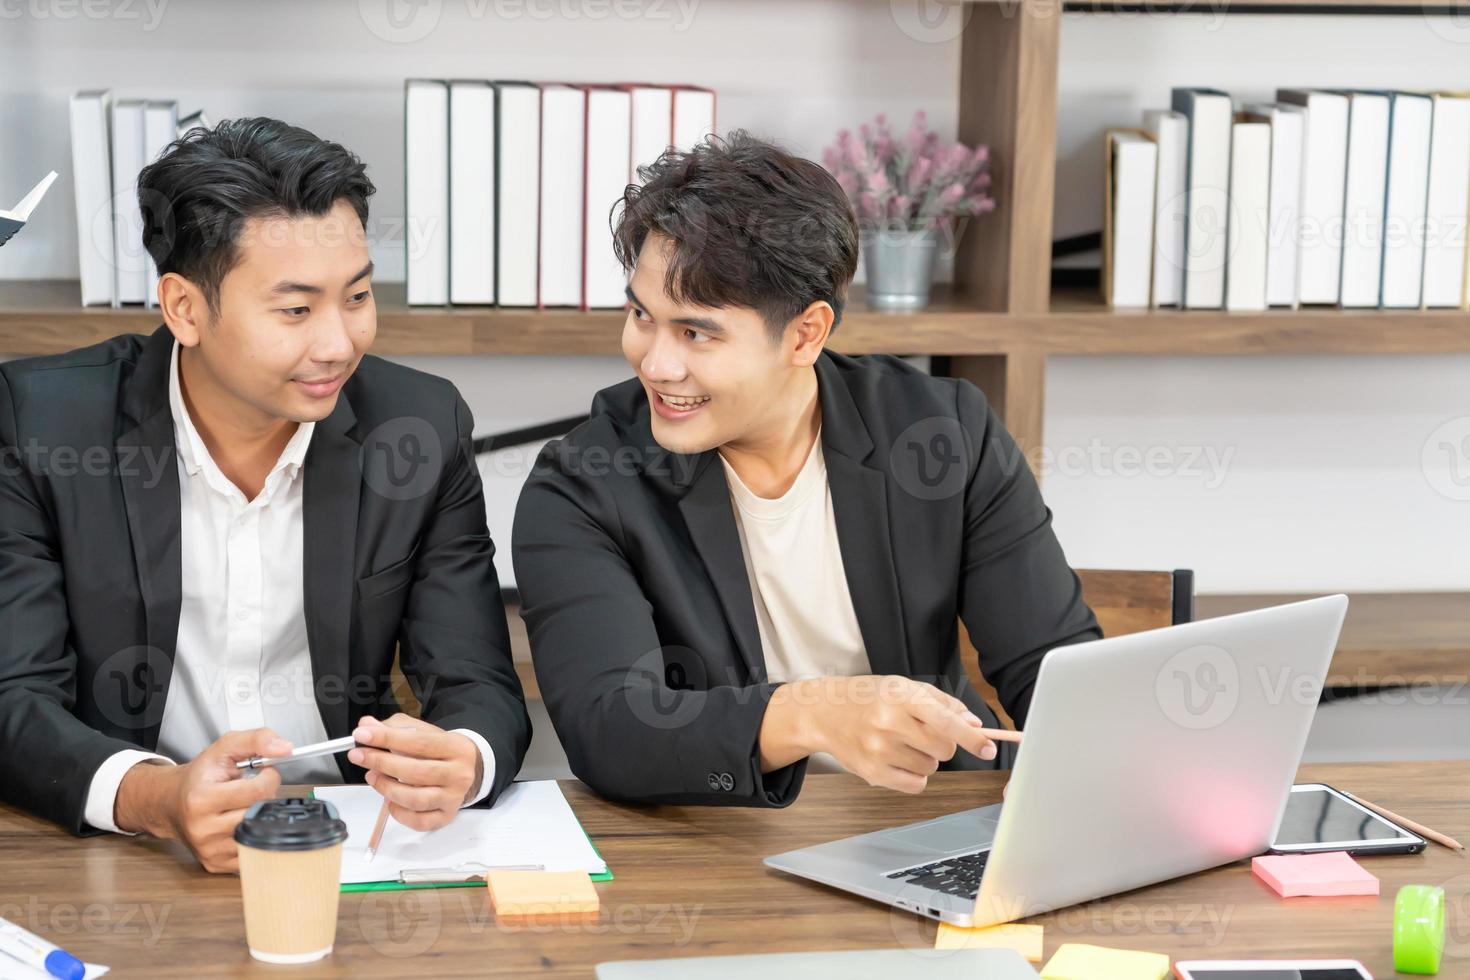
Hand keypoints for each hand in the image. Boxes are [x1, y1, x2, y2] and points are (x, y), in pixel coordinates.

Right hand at [115, 728, 290, 872]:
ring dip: (260, 817)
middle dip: (265, 798)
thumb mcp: (224, 748)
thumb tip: (285, 748)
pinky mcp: (216, 864)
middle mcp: (203, 829)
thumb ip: (257, 740)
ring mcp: (209, 850)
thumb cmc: (200, 776)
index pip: (257, 792)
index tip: (265, 772)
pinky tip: (243, 822)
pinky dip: (255, 836)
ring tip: (248, 805)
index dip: (269, 777)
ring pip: (258, 834)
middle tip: (255, 790)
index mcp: (202, 799)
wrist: (171, 803)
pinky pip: (252, 852)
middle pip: (258, 814)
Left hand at [348, 713, 480, 831]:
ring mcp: (454, 798)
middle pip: (417, 772)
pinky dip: (399, 812)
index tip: (363, 734)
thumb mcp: (423, 731)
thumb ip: (395, 727)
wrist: (469, 769)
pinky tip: (389, 800)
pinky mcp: (446, 816)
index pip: (419, 742)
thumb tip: (366, 726)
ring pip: (416, 799)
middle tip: (358, 755)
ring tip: (371, 776)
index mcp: (456, 747)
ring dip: (386, 788)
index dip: (388, 738)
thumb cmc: (441, 750)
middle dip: (382, 762)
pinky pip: (419, 821)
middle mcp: (459, 774)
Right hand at [759, 675, 996, 793]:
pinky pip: (915, 784)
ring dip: (925, 759)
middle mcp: (889, 723)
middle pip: (943, 749)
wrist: (824, 712)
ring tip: (902, 743)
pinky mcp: (872, 772)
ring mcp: (879, 750)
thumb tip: (974, 724)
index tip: (989, 749)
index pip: (946, 721)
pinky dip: (914, 775)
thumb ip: (943, 704)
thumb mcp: (904, 687)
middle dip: (943, 744)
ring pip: (930, 768)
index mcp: (901, 696)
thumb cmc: (869, 697)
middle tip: (922, 733)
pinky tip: (897, 759)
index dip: (971, 738)